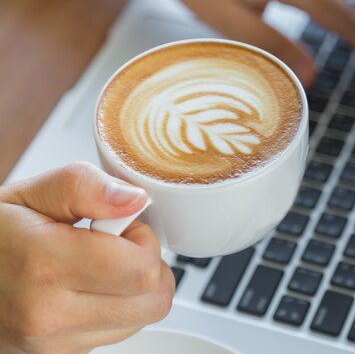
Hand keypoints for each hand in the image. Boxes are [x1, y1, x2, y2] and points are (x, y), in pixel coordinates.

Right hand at [0, 162, 173, 353]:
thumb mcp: (30, 194)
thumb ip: (85, 187)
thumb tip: (134, 199)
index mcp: (45, 267)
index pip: (142, 269)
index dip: (143, 239)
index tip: (121, 225)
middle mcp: (50, 316)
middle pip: (153, 300)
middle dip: (148, 265)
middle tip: (115, 245)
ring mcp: (55, 344)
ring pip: (142, 318)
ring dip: (135, 289)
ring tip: (97, 265)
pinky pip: (119, 332)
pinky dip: (116, 307)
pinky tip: (86, 287)